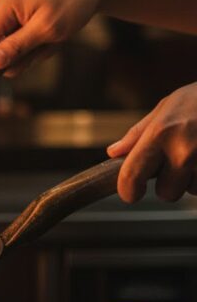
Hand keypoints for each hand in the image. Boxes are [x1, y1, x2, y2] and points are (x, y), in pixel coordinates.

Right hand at [0, 0, 107, 75]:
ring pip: (13, 45)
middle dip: (23, 55)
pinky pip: (22, 39)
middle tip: (46, 48)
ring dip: (35, 50)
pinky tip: (54, 36)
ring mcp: (12, 9)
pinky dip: (38, 43)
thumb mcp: (46, 30)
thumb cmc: (72, 4)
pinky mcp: (21, 13)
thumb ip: (16, 47)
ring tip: (55, 38)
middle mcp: (3, 4)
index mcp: (4, 4)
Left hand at [108, 83, 196, 202]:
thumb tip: (114, 153)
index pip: (133, 174)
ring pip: (192, 191)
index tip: (130, 194)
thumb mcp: (166, 107)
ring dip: (193, 180)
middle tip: (176, 162)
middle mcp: (184, 152)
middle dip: (169, 183)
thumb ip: (138, 134)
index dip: (128, 190)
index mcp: (161, 134)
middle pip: (166, 193)